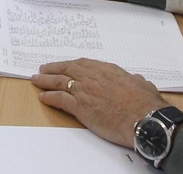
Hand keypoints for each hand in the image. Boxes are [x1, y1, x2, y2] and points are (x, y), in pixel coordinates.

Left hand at [31, 59, 164, 148]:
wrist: (144, 119)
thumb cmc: (146, 104)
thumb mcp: (144, 86)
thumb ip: (137, 81)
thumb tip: (138, 80)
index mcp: (107, 70)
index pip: (84, 64)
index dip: (72, 65)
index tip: (65, 65)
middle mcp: (92, 77)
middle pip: (67, 69)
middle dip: (54, 68)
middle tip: (43, 69)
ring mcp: (84, 90)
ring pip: (59, 82)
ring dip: (45, 81)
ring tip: (36, 80)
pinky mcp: (80, 106)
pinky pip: (59, 99)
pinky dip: (49, 97)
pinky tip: (43, 97)